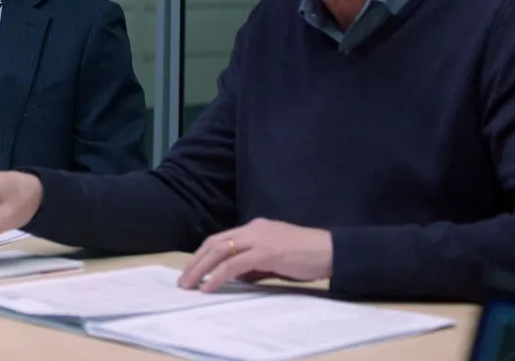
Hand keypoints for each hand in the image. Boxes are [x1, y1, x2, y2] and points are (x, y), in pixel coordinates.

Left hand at [178, 218, 332, 292]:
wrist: (331, 251)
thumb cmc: (306, 256)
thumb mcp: (275, 259)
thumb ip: (255, 265)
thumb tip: (236, 277)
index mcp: (255, 228)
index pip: (221, 238)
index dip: (203, 254)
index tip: (192, 270)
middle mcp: (254, 229)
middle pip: (215, 243)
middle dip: (196, 262)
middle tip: (183, 281)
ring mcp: (260, 238)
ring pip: (220, 251)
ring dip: (201, 269)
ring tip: (190, 285)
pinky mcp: (267, 251)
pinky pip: (235, 264)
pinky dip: (219, 275)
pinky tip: (210, 287)